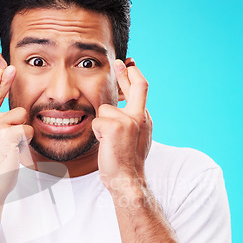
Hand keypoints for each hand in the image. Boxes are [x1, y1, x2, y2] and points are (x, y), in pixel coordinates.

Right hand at [0, 58, 33, 207]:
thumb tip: (9, 110)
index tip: (2, 62)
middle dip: (2, 76)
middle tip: (12, 67)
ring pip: (20, 114)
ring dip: (24, 128)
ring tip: (15, 144)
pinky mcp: (5, 136)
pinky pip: (27, 130)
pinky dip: (27, 141)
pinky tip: (18, 150)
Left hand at [91, 59, 152, 192]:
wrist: (127, 179)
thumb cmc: (127, 161)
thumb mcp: (135, 137)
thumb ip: (132, 120)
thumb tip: (126, 106)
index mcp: (145, 118)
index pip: (142, 90)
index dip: (134, 76)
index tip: (128, 65)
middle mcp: (140, 116)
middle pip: (136, 86)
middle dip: (125, 72)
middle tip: (116, 62)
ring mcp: (129, 120)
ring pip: (105, 109)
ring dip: (102, 123)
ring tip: (108, 141)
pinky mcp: (115, 126)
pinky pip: (97, 121)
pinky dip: (97, 133)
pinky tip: (105, 144)